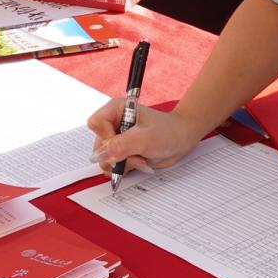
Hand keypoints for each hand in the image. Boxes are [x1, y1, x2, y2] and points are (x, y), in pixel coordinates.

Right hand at [88, 100, 205, 174]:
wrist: (181, 140)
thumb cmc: (168, 131)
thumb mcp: (145, 139)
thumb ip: (121, 146)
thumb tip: (101, 155)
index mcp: (116, 109)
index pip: (96, 123)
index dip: (105, 137)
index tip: (122, 144)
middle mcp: (113, 123)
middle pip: (98, 145)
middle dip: (116, 156)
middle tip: (135, 156)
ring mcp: (117, 139)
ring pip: (104, 158)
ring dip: (122, 164)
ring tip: (140, 159)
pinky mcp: (122, 151)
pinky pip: (112, 165)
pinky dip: (125, 168)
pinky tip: (139, 162)